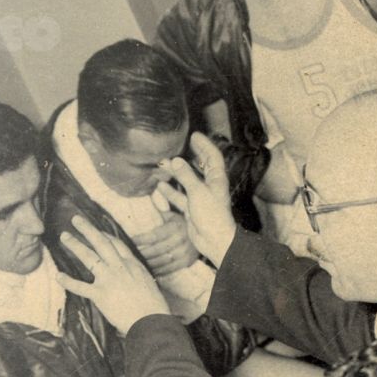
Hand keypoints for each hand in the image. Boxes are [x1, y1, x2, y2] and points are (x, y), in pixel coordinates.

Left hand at [56, 215, 170, 334]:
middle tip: (76, 220)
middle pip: (102, 243)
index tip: (96, 230)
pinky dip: (68, 281)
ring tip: (64, 236)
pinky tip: (58, 276)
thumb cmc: (154, 307)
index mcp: (133, 265)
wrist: (150, 320)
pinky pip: (80, 286)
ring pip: (89, 257)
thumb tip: (134, 279)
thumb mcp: (148, 284)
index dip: (105, 235)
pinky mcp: (100, 294)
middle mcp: (120, 268)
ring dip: (76, 245)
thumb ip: (137, 278)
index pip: (116, 244)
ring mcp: (109, 279)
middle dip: (88, 230)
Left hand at [133, 212, 198, 276]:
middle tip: (131, 253)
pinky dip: (158, 270)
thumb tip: (137, 215)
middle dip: (142, 253)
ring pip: (162, 261)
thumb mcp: (170, 216)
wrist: (201, 232)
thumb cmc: (180, 223)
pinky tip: (149, 269)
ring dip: (148, 263)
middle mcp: (181, 240)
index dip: (141, 239)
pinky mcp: (187, 262)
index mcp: (175, 227)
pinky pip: (169, 269)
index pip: (154, 236)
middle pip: (156, 250)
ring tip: (138, 262)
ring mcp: (185, 253)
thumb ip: (156, 216)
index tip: (131, 241)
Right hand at [157, 132, 236, 266]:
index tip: (194, 135)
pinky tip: (160, 186)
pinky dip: (170, 191)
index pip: (212, 156)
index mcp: (216, 178)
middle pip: (199, 167)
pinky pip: (179, 197)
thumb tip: (174, 161)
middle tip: (177, 147)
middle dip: (188, 157)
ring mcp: (200, 197)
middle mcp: (209, 186)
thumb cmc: (211, 215)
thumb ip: (185, 176)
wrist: (214, 241)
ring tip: (162, 165)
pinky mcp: (192, 209)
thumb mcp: (197, 192)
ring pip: (186, 181)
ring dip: (176, 174)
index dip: (204, 145)